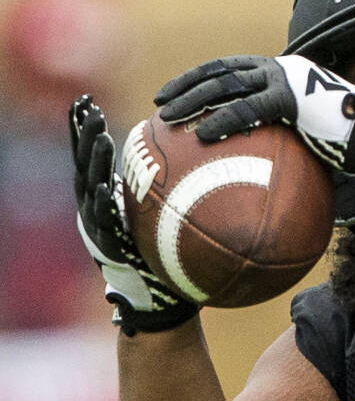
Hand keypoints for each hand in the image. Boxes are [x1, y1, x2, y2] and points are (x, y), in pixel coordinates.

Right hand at [70, 95, 198, 333]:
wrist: (163, 298)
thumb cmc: (175, 255)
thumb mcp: (178, 217)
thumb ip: (183, 189)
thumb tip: (225, 160)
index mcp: (111, 195)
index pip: (98, 156)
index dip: (89, 130)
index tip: (90, 102)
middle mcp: (98, 207)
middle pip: (85, 164)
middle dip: (83, 136)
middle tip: (89, 109)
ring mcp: (98, 227)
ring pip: (88, 187)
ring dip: (93, 162)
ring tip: (101, 138)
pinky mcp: (106, 248)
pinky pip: (102, 223)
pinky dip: (101, 205)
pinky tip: (105, 189)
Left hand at [153, 54, 354, 175]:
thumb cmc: (348, 141)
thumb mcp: (309, 133)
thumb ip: (284, 137)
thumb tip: (264, 169)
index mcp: (281, 72)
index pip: (230, 68)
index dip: (199, 78)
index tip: (175, 93)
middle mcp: (279, 68)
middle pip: (220, 72)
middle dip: (186, 86)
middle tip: (161, 104)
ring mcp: (284, 79)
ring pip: (225, 84)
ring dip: (192, 100)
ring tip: (169, 119)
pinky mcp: (290, 96)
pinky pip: (246, 109)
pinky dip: (220, 120)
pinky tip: (199, 135)